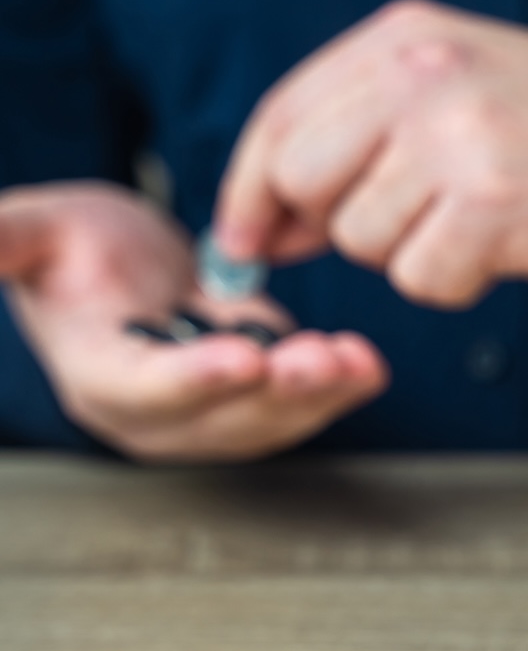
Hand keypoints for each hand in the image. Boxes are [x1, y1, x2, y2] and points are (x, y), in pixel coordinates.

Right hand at [0, 181, 387, 461]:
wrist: (133, 273)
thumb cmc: (79, 248)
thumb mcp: (37, 232)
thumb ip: (2, 240)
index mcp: (99, 376)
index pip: (146, 388)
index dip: (196, 378)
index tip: (246, 356)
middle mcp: (158, 416)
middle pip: (223, 416)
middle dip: (278, 392)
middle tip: (323, 358)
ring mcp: (214, 416)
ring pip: (273, 418)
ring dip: (321, 395)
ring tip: (358, 360)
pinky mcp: (261, 402)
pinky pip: (303, 406)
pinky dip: (340, 388)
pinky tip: (368, 363)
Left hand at [214, 0, 527, 307]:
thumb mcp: (464, 90)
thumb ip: (366, 135)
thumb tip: (271, 221)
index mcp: (406, 37)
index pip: (282, 117)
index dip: (250, 188)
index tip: (247, 239)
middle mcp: (422, 74)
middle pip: (302, 180)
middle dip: (339, 223)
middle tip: (411, 228)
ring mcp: (458, 137)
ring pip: (362, 240)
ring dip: (414, 255)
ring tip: (483, 224)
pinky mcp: (493, 206)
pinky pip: (421, 280)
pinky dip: (458, 283)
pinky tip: (508, 248)